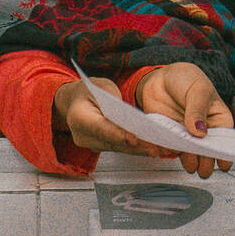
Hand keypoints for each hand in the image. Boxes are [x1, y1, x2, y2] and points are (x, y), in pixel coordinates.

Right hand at [52, 78, 168, 157]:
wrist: (74, 102)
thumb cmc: (87, 92)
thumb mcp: (100, 85)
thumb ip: (113, 98)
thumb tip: (128, 114)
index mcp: (79, 117)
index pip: (101, 128)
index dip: (118, 134)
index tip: (135, 139)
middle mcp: (82, 136)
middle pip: (113, 142)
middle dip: (137, 145)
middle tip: (157, 146)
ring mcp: (91, 144)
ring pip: (119, 149)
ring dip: (140, 149)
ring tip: (160, 148)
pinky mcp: (100, 148)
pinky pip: (120, 149)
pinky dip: (136, 148)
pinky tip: (153, 148)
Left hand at [134, 62, 234, 176]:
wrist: (160, 78)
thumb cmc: (186, 79)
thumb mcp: (198, 90)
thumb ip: (197, 110)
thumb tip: (200, 131)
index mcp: (218, 119)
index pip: (224, 140)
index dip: (224, 153)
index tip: (223, 164)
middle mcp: (203, 131)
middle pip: (207, 152)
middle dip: (206, 162)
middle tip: (203, 169)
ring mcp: (185, 135)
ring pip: (189, 154)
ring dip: (188, 160)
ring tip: (189, 164)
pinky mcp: (169, 136)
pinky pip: (168, 148)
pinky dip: (165, 151)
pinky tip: (165, 150)